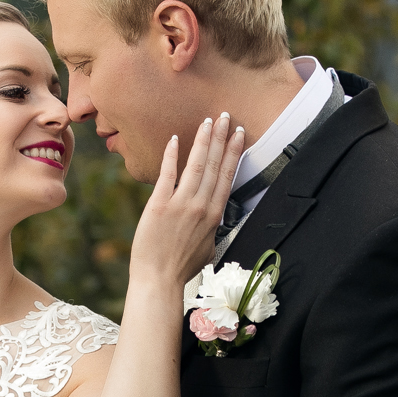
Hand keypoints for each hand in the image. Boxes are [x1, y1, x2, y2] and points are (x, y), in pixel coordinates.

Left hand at [129, 113, 245, 297]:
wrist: (159, 280)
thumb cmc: (181, 269)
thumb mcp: (208, 249)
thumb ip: (213, 231)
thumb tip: (214, 224)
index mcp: (215, 215)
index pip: (227, 176)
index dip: (233, 152)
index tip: (239, 134)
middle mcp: (201, 206)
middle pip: (214, 165)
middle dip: (221, 138)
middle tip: (225, 116)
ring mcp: (181, 204)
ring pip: (196, 165)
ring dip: (203, 141)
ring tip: (207, 121)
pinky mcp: (159, 205)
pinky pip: (167, 175)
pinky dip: (172, 156)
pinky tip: (175, 140)